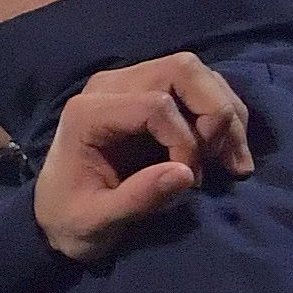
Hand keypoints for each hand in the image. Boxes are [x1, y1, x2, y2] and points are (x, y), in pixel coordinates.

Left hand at [32, 51, 253, 260]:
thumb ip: (137, 199)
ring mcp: (133, 84)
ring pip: (198, 75)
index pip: (155, 105)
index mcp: (88, 113)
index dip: (184, 142)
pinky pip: (200, 88)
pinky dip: (224, 117)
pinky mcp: (152, 93)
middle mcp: (111, 86)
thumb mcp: (96, 222)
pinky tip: (226, 155)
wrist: (59, 216)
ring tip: (233, 164)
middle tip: (222, 161)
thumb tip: (185, 174)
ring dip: (227, 115)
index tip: (187, 182)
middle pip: (183, 70)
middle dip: (216, 113)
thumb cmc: (71, 219)